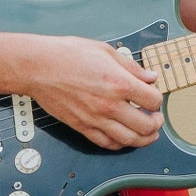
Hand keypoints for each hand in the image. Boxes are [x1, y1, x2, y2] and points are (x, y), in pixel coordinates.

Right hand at [24, 36, 163, 150]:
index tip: (154, 97)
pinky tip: (125, 137)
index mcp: (119, 83)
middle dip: (157, 123)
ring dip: (144, 139)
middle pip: (147, 125)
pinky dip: (121, 144)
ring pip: (130, 140)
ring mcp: (96, 118)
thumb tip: (150, 77)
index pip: (153, 100)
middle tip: (156, 118)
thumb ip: (131, 67)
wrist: (37, 66)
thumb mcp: (105, 51)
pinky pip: (107, 143)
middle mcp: (109, 104)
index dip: (158, 99)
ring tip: (148, 133)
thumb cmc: (66, 54)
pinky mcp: (82, 126)